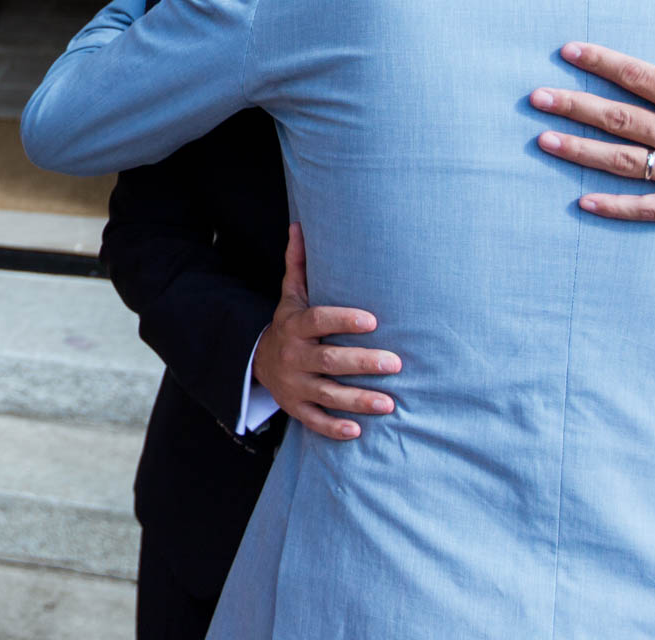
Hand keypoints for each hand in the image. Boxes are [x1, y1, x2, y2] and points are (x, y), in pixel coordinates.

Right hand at [252, 224, 400, 440]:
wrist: (258, 362)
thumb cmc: (290, 324)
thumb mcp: (290, 295)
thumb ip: (299, 264)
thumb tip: (299, 225)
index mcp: (295, 325)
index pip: (318, 321)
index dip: (344, 320)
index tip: (373, 321)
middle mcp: (293, 355)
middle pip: (328, 360)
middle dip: (362, 363)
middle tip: (396, 363)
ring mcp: (294, 384)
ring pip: (326, 394)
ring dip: (358, 400)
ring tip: (390, 403)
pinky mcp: (295, 408)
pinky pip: (314, 421)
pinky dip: (334, 428)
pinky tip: (358, 430)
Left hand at [532, 0, 654, 231]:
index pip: (639, 76)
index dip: (601, 62)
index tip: (567, 52)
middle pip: (617, 118)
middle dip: (573, 105)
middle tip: (536, 97)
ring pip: (621, 161)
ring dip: (579, 150)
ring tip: (543, 140)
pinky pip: (647, 208)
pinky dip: (615, 206)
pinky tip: (583, 202)